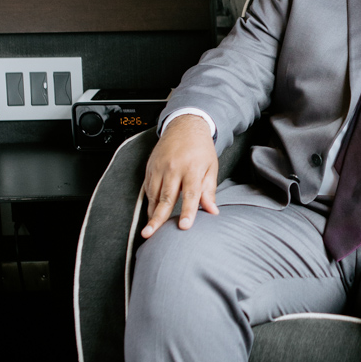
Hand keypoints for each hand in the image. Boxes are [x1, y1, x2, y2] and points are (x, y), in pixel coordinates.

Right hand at [141, 114, 219, 236]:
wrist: (184, 127)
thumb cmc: (201, 149)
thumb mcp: (210, 167)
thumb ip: (209, 191)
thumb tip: (212, 212)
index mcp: (192, 168)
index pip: (190, 194)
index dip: (188, 211)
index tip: (184, 226)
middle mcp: (174, 168)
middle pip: (166, 198)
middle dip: (158, 219)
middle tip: (150, 234)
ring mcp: (160, 167)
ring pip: (153, 195)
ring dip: (152, 213)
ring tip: (149, 230)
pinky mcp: (150, 167)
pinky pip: (148, 189)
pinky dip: (150, 202)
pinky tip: (152, 212)